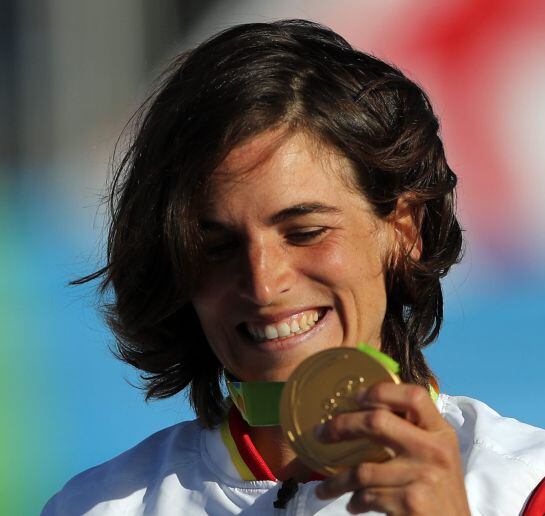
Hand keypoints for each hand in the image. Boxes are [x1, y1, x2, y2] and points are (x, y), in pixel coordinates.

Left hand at [314, 383, 469, 514]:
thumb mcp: (438, 456)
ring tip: (325, 487)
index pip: (414, 396)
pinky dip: (355, 502)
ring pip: (362, 469)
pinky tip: (353, 505)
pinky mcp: (411, 502)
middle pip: (376, 422)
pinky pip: (367, 496)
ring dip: (337, 481)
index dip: (381, 391)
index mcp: (441, 433)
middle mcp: (434, 450)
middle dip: (341, 426)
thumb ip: (413, 433)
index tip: (356, 396)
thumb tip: (365, 411)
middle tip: (321, 433)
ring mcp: (423, 476)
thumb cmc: (440, 494)